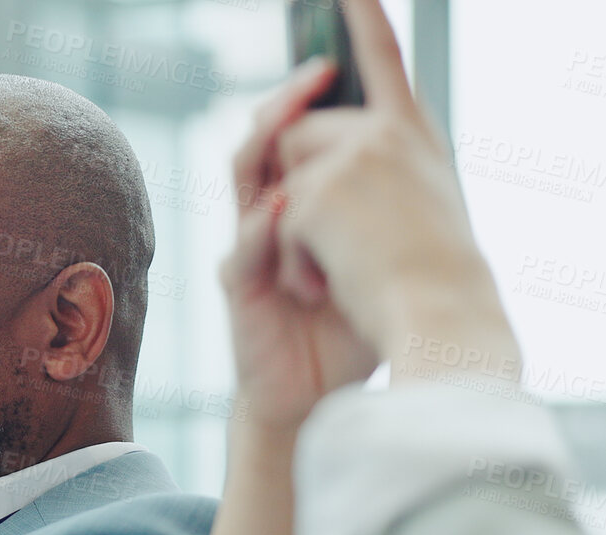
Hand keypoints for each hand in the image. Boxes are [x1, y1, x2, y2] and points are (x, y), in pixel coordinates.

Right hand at [222, 58, 379, 431]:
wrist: (320, 395)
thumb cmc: (350, 325)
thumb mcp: (379, 254)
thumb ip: (383, 206)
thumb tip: (414, 142)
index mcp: (306, 202)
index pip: (301, 132)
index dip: (309, 91)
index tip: (337, 51)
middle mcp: (273, 216)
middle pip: (266, 140)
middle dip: (288, 101)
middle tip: (318, 71)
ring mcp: (252, 247)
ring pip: (245, 179)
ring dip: (267, 144)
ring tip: (288, 117)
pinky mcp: (241, 287)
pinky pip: (244, 247)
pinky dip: (263, 228)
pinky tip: (282, 210)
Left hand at [269, 0, 518, 377]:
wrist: (439, 327)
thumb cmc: (428, 288)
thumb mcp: (410, 213)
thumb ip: (370, 175)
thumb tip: (305, 168)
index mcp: (414, 137)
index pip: (384, 61)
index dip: (363, 19)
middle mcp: (386, 135)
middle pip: (295, 133)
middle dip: (290, 188)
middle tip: (332, 246)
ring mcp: (352, 158)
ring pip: (279, 175)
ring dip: (289, 232)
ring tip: (335, 271)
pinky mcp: (319, 192)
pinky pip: (272, 223)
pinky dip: (289, 266)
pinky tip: (325, 290)